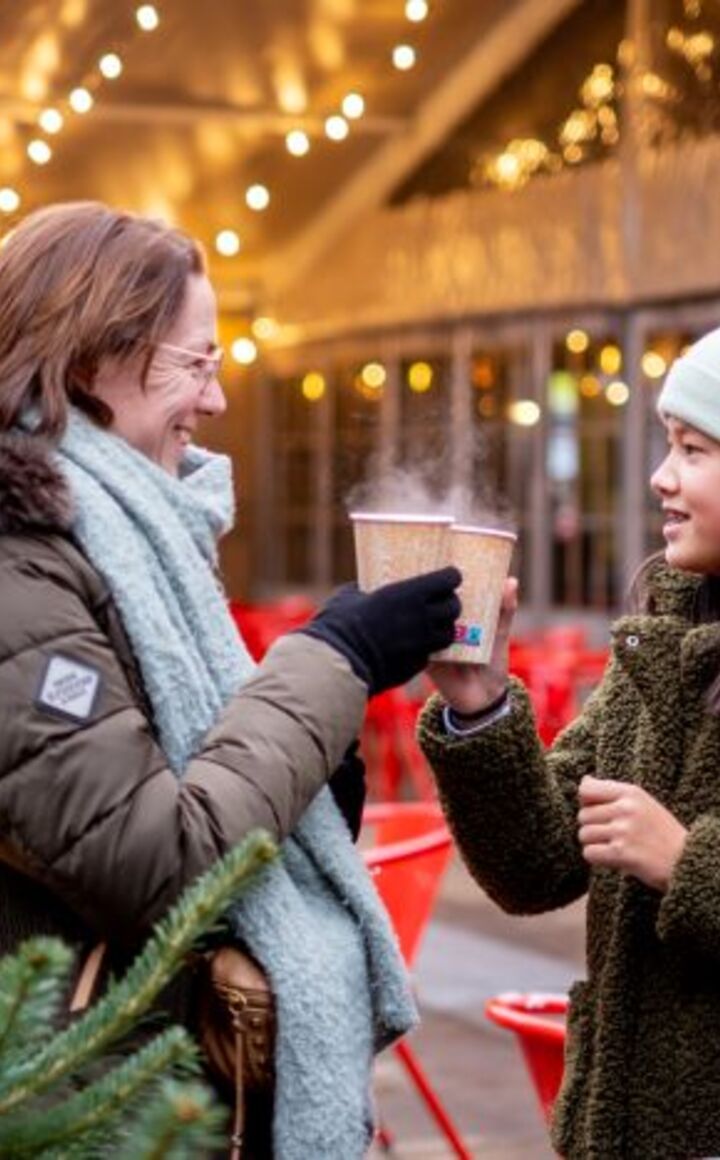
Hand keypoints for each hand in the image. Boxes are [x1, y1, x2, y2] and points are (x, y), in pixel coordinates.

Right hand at [302, 567, 461, 694]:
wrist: (336, 664)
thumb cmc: (339, 623)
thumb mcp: (349, 596)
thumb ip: (364, 591)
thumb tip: (362, 591)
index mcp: (410, 594)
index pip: (448, 579)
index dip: (450, 577)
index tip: (447, 576)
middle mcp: (422, 618)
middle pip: (454, 607)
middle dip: (450, 603)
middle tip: (442, 602)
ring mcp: (422, 645)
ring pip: (447, 634)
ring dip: (442, 628)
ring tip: (432, 627)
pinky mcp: (415, 666)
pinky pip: (429, 655)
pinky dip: (425, 650)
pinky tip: (412, 648)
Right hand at [428, 576, 518, 713]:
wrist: (485, 699)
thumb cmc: (492, 664)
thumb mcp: (499, 634)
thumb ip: (504, 611)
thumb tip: (511, 581)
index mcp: (458, 617)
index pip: (444, 592)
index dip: (440, 576)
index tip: (440, 552)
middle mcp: (440, 625)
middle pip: (429, 603)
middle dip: (427, 588)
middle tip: (427, 570)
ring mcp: (432, 641)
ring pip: (422, 620)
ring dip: (421, 609)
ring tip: (421, 592)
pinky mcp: (427, 658)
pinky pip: (420, 643)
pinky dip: (421, 634)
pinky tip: (420, 623)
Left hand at [577, 775, 687, 891]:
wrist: (686, 859)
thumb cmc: (661, 831)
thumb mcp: (642, 802)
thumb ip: (613, 792)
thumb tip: (584, 780)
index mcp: (631, 792)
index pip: (586, 789)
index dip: (586, 803)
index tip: (599, 813)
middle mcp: (626, 808)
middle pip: (583, 815)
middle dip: (592, 827)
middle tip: (611, 836)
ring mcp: (623, 831)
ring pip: (584, 835)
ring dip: (594, 844)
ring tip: (613, 846)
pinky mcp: (622, 853)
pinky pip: (589, 853)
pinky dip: (597, 858)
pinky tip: (612, 858)